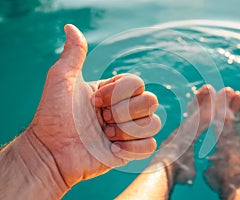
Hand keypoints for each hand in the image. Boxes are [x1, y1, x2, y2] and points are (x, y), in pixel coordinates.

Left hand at [28, 24, 160, 187]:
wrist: (51, 153)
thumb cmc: (54, 116)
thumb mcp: (62, 79)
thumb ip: (74, 54)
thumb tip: (70, 27)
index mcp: (114, 92)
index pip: (138, 83)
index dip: (118, 93)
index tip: (93, 102)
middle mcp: (124, 109)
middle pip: (151, 101)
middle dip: (123, 112)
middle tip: (100, 120)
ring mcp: (129, 130)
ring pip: (154, 123)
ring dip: (126, 130)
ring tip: (104, 136)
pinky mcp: (130, 151)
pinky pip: (151, 145)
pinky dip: (132, 148)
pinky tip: (112, 151)